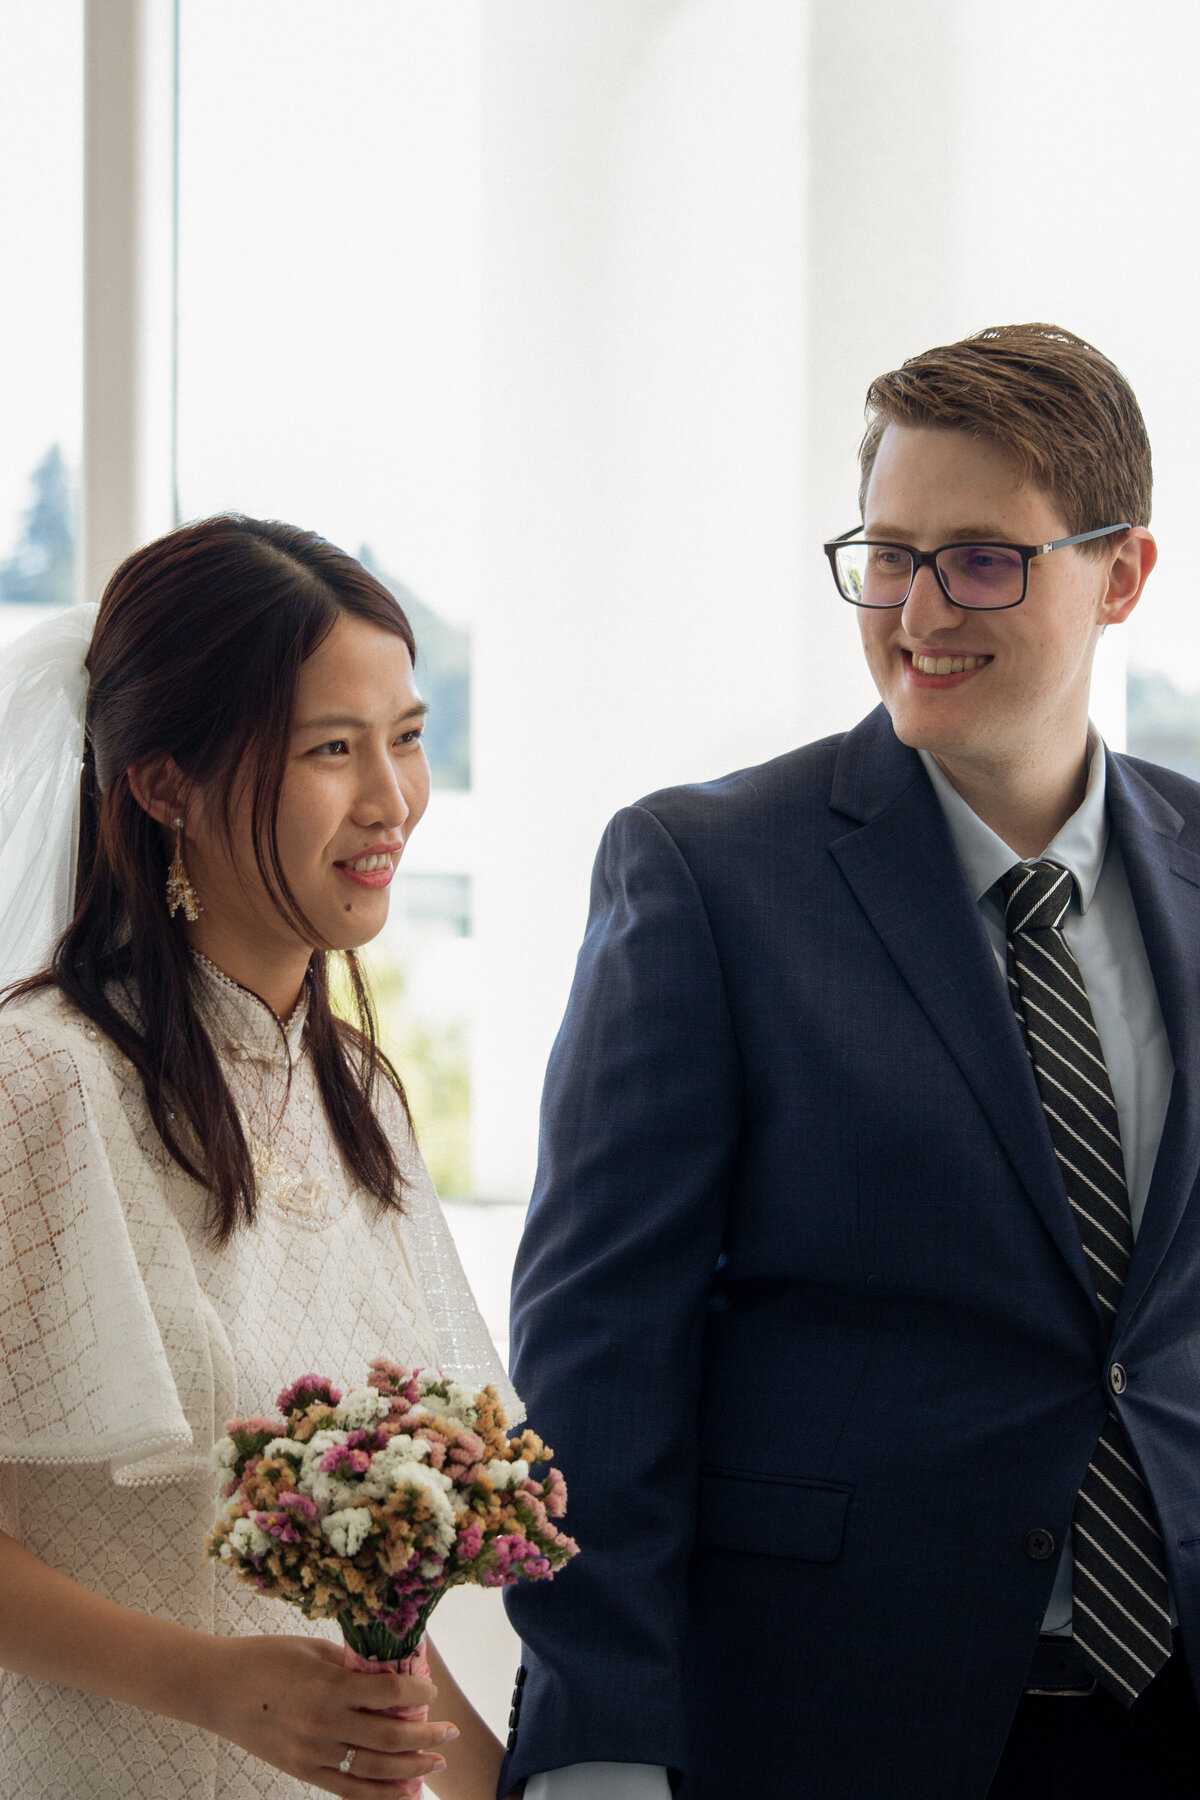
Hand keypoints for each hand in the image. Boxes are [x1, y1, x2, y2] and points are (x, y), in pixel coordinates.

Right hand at [196, 1633, 456, 1796]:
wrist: (216, 1690)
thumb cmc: (264, 1657)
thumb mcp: (312, 1647)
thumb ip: (351, 1662)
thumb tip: (389, 1668)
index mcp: (328, 1686)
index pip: (389, 1691)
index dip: (418, 1690)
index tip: (431, 1689)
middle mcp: (324, 1724)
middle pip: (389, 1737)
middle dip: (426, 1736)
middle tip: (449, 1733)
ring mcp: (312, 1753)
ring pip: (374, 1770)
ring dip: (411, 1769)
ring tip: (435, 1763)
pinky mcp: (301, 1771)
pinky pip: (347, 1790)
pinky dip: (378, 1794)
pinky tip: (401, 1792)